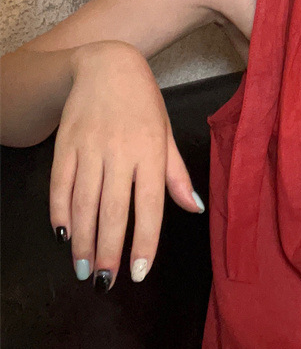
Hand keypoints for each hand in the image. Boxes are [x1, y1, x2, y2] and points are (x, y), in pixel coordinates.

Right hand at [50, 41, 203, 289]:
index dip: (144, 241)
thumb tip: (194, 208)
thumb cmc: (144, 105)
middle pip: (113, 209)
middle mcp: (120, 151)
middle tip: (105, 282)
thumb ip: (176, 174)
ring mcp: (90, 147)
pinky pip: (60, 184)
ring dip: (82, 240)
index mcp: (151, 151)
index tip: (138, 273)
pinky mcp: (65, 144)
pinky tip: (63, 236)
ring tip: (83, 269)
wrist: (107, 66)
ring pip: (83, 202)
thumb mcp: (166, 133)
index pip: (149, 204)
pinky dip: (59, 212)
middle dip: (109, 250)